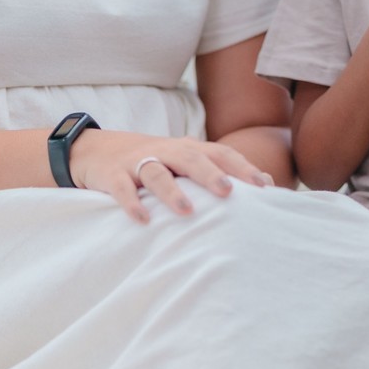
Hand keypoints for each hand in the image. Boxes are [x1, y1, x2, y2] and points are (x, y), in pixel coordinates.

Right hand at [69, 131, 274, 224]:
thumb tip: (269, 183)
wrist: (99, 151)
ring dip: (172, 191)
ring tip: (188, 211)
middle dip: (210, 174)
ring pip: (156, 172)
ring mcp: (138, 162)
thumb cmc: (157, 161)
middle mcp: (166, 151)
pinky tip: (142, 220)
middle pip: (190, 158)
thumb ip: (222, 170)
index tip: (264, 186)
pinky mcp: (113, 175)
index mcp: (188, 148)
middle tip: (228, 192)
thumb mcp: (187, 161)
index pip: (220, 153)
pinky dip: (131, 203)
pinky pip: (122, 189)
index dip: (241, 167)